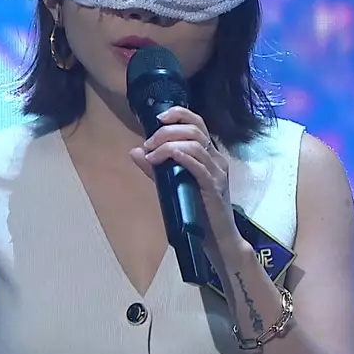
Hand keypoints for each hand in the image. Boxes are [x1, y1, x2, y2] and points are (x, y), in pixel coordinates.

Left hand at [129, 107, 241, 250]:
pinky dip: (181, 156)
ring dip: (169, 144)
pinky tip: (167, 157)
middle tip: (149, 144)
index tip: (158, 119)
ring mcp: (217, 172)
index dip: (179, 114)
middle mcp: (217, 159)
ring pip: (196, 144)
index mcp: (210, 155)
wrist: (217, 238)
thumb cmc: (197, 212)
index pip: (198, 123)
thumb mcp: (173, 185)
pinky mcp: (214, 186)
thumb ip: (156, 169)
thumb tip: (135, 151)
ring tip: (153, 154)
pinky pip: (199, 165)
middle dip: (167, 131)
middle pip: (195, 129)